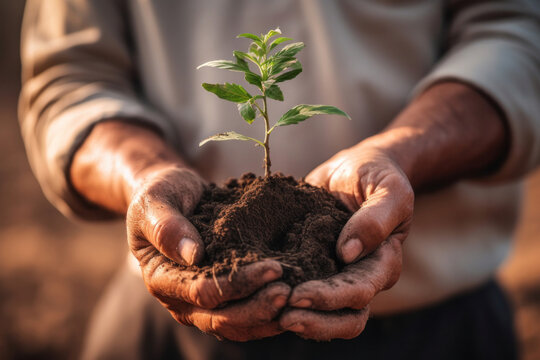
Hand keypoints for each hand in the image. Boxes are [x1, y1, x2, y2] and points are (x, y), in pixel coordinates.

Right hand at [126, 165, 289, 340]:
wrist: (174, 195)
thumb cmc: (161, 195)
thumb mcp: (156, 202)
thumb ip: (167, 227)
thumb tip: (194, 255)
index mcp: (160, 279)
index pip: (202, 291)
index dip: (238, 283)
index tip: (273, 269)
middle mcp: (180, 299)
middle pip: (222, 318)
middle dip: (258, 306)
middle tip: (290, 291)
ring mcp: (200, 304)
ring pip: (236, 325)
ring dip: (266, 315)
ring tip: (296, 298)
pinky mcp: (220, 298)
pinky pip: (244, 316)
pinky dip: (267, 312)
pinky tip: (292, 299)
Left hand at [280, 145, 412, 339]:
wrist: (355, 168)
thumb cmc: (377, 176)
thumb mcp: (388, 190)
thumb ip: (376, 219)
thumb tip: (348, 254)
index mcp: (382, 263)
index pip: (359, 292)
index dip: (330, 298)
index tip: (299, 295)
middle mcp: (359, 276)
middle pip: (343, 318)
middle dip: (313, 320)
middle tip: (281, 317)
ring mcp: (334, 274)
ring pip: (322, 314)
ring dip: (299, 319)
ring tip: (269, 314)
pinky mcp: (310, 265)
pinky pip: (299, 289)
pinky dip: (282, 296)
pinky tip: (258, 293)